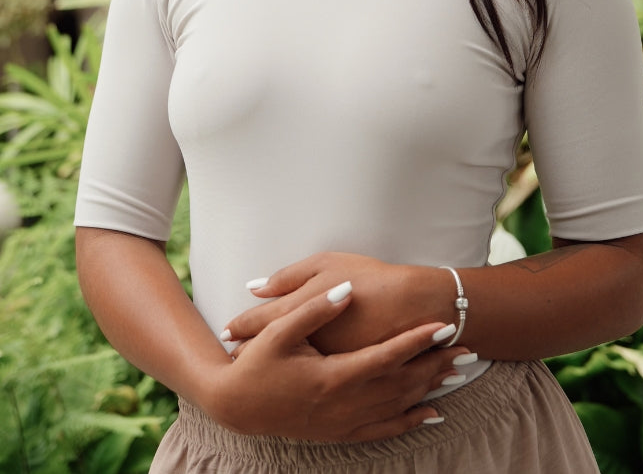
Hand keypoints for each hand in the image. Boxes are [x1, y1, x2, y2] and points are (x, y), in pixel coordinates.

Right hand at [211, 279, 466, 441]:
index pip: (385, 357)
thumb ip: (315, 308)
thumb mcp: (279, 331)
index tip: (443, 326)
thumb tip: (347, 290)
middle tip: (467, 348)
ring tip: (458, 372)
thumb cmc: (257, 363)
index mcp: (331, 376)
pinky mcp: (339, 433)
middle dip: (435, 366)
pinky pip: (383, 430)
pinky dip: (410, 421)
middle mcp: (343, 404)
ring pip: (397, 407)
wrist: (238, 405)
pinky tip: (431, 413)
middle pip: (400, 384)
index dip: (416, 341)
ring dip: (430, 390)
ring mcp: (342, 422)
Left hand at [224, 252, 451, 355]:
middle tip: (231, 355)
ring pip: (285, 367)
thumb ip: (289, 277)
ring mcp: (325, 364)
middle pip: (268, 351)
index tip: (226, 332)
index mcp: (301, 311)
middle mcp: (307, 343)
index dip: (242, 326)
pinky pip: (307, 375)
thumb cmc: (370, 279)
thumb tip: (256, 287)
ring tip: (251, 368)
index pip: (260, 321)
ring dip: (268, 368)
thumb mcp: (327, 264)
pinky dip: (293, 373)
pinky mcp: (343, 377)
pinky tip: (290, 378)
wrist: (415, 308)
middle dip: (248, 353)